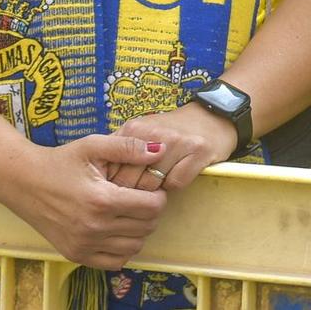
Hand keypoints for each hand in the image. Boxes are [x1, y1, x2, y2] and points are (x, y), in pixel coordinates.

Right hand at [1, 134, 169, 269]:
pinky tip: (116, 231)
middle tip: (141, 198)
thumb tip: (159, 150)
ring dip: (139, 231)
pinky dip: (122, 249)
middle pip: (146, 228)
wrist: (24, 182)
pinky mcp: (75, 254)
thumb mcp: (92, 146)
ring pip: (134, 247)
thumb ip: (128, 147)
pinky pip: (114, 262)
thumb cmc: (61, 161)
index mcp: (102, 200)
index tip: (151, 188)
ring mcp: (84, 244)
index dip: (158, 196)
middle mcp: (94, 227)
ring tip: (129, 213)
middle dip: (150, 212)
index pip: (152, 208)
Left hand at [110, 100, 240, 192]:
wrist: (213, 114)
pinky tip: (176, 177)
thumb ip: (120, 149)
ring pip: (152, 185)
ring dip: (153, 191)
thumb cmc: (172, 129)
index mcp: (135, 128)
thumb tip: (97, 178)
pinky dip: (174, 187)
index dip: (111, 184)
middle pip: (130, 180)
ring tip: (155, 186)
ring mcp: (178, 142)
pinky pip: (176, 184)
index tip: (113, 191)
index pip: (112, 167)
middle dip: (131, 192)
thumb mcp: (142, 131)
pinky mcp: (198, 152)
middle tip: (135, 196)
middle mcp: (155, 133)